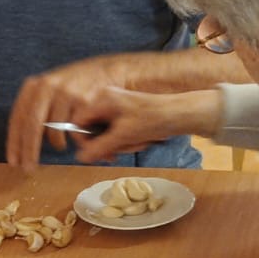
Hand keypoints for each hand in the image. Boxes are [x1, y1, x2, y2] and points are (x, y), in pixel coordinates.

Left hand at [5, 54, 129, 168]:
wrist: (107, 71)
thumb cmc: (75, 87)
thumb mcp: (49, 90)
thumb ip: (34, 109)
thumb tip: (20, 143)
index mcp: (34, 86)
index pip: (18, 118)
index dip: (14, 143)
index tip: (14, 162)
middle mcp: (47, 86)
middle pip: (32, 126)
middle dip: (30, 152)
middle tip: (29, 169)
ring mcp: (66, 93)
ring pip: (55, 132)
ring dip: (57, 143)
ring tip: (61, 145)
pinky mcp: (84, 101)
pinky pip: (75, 131)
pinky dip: (76, 138)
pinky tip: (80, 135)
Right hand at [65, 87, 223, 165]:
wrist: (180, 114)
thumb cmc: (154, 119)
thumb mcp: (123, 136)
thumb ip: (99, 148)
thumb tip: (80, 157)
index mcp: (101, 99)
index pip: (77, 122)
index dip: (83, 140)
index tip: (93, 153)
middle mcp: (105, 101)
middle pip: (91, 129)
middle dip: (105, 144)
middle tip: (116, 154)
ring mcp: (115, 108)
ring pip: (104, 134)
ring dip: (118, 145)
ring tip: (134, 143)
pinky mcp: (124, 115)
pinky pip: (115, 133)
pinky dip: (124, 141)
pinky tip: (137, 141)